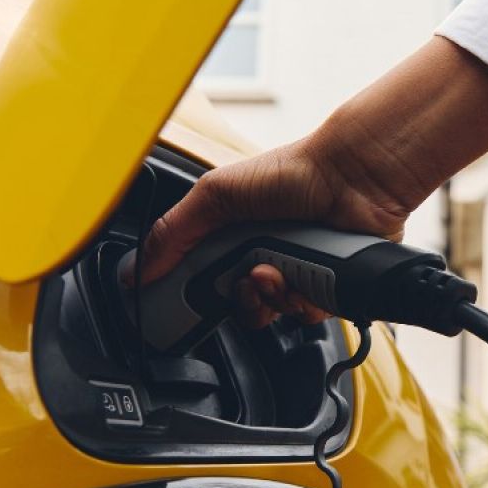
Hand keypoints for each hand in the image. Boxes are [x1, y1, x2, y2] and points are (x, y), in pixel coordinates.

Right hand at [132, 37, 487, 326]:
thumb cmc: (294, 171)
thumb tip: (133, 270)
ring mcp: (300, 275)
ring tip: (280, 269)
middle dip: (242, 299)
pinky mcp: (332, 287)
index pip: (207, 285)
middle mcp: (267, 259)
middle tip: (248, 276)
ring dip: (274, 297)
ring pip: (276, 316)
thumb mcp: (216, 195)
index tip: (194, 300)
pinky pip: (310, 316)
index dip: (200, 297)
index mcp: (236, 239)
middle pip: (242, 309)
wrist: (354, 178)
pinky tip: (308, 273)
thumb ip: (173, 232)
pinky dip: (307, 299)